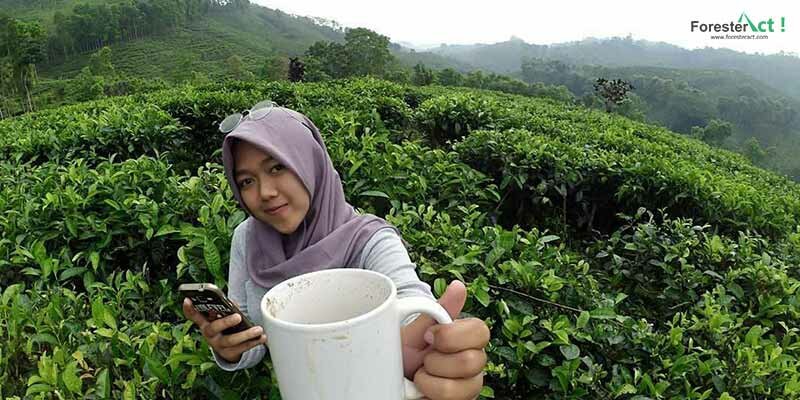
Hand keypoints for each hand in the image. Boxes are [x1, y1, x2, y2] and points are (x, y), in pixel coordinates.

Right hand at [182, 298, 266, 362]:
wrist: (228, 350)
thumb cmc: (225, 328)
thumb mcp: (221, 318)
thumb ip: (225, 310)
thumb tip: (233, 305)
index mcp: (205, 323)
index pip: (194, 315)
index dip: (189, 309)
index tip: (188, 300)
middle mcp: (209, 335)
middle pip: (214, 328)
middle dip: (226, 322)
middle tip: (238, 317)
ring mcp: (218, 345)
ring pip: (230, 341)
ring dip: (246, 335)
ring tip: (258, 330)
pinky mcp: (230, 353)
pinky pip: (242, 349)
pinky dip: (254, 343)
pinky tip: (262, 338)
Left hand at [401, 280, 490, 399]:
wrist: (390, 378)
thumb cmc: (405, 352)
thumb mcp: (417, 331)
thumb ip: (437, 311)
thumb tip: (459, 286)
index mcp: (467, 338)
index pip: (481, 331)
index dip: (451, 335)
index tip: (428, 337)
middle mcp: (474, 362)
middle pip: (472, 361)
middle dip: (437, 360)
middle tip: (422, 360)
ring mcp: (469, 386)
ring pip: (463, 387)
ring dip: (431, 381)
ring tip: (420, 377)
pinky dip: (430, 395)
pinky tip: (423, 391)